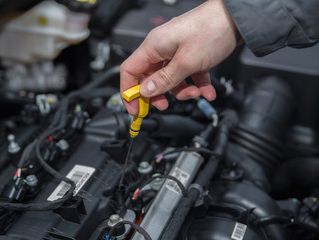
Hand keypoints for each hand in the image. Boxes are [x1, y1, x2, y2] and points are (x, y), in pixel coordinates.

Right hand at [120, 0, 240, 115]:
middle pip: (150, 78)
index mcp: (154, 46)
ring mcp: (176, 51)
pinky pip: (188, 75)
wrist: (237, 18)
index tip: (135, 109)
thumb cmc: (211, 29)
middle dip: (159, 94)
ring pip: (171, 79)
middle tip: (165, 106)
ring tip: (196, 93)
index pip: (130, 71)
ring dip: (182, 91)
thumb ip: (165, 79)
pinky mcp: (191, 55)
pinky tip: (207, 91)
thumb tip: (145, 91)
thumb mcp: (186, 62)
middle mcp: (162, 48)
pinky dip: (196, 84)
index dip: (129, 92)